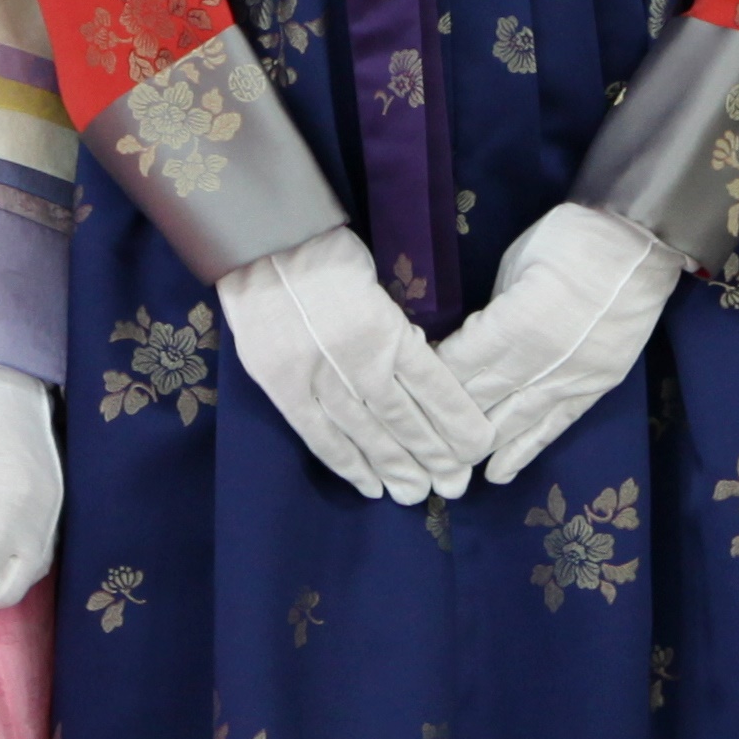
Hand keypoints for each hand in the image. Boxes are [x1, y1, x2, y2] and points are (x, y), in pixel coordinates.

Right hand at [213, 230, 491, 504]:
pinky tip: (369, 485)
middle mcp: (357, 357)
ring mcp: (317, 376)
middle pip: (402, 418)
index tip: (476, 448)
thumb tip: (419, 380)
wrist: (262, 244)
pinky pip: (319, 435)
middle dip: (432, 456)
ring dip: (393, 467)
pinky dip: (346, 463)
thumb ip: (395, 332)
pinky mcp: (283, 386)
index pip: (432, 385)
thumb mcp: (376, 284)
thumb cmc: (327, 256)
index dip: (455, 422)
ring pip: (365, 433)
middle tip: (453, 487)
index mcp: (386, 327)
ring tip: (416, 494)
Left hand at [434, 204, 685, 484]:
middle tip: (414, 447)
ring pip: (511, 425)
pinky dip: (525, 452)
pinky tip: (499, 473)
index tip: (404, 396)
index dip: (428, 385)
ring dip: (479, 447)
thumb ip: (492, 312)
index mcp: (511, 327)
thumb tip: (467, 341)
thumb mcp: (513, 266)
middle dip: (445, 427)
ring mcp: (568, 381)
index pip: (456, 369)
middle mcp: (536, 364)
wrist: (640, 243)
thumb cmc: (568, 239)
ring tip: (449, 472)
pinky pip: (553, 427)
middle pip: (478, 404)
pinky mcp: (593, 388)